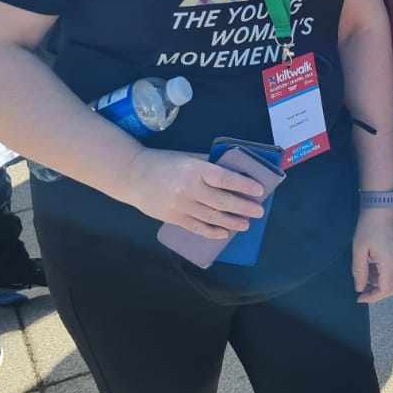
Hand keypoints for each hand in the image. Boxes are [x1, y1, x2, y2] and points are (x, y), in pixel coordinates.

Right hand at [120, 148, 264, 239]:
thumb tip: (234, 172)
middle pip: (222, 201)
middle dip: (243, 207)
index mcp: (195, 169)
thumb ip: (209, 166)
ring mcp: (180, 205)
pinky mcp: (173, 218)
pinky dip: (212, 231)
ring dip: (231, 222)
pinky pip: (196, 227)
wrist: (133, 175)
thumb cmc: (164, 162)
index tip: (259, 190)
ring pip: (211, 217)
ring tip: (246, 224)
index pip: (224, 178)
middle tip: (259, 211)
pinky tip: (224, 233)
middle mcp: (189, 188)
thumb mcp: (188, 158)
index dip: (243, 185)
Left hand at [352, 208, 392, 303]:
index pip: (384, 290)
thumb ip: (359, 271)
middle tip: (362, 291)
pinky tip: (370, 266)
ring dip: (379, 283)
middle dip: (378, 294)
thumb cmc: (368, 226)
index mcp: (389, 263)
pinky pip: (392, 268)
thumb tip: (360, 288)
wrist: (381, 204)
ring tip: (363, 277)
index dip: (372, 298)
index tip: (359, 297)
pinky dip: (382, 274)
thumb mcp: (359, 249)